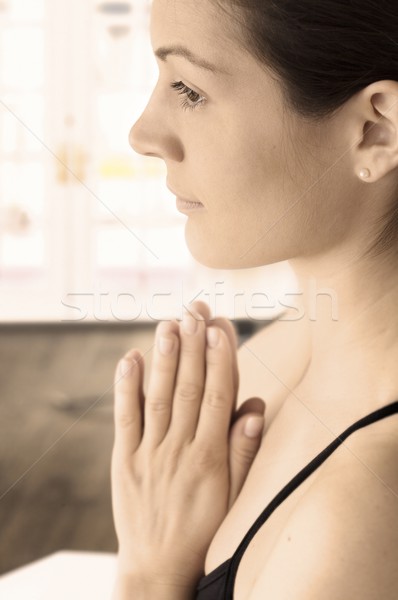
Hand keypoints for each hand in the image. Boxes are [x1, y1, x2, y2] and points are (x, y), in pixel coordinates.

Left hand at [111, 304, 264, 591]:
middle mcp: (179, 448)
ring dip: (164, 358)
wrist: (158, 567)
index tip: (220, 327)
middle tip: (194, 310)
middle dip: (193, 346)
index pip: (218, 396)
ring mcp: (149, 452)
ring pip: (158, 396)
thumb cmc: (203, 529)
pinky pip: (124, 418)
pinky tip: (129, 357)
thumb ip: (244, 450)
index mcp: (211, 456)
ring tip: (169, 324)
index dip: (221, 359)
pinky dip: (125, 387)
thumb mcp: (234, 497)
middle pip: (188, 387)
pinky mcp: (123, 459)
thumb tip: (254, 404)